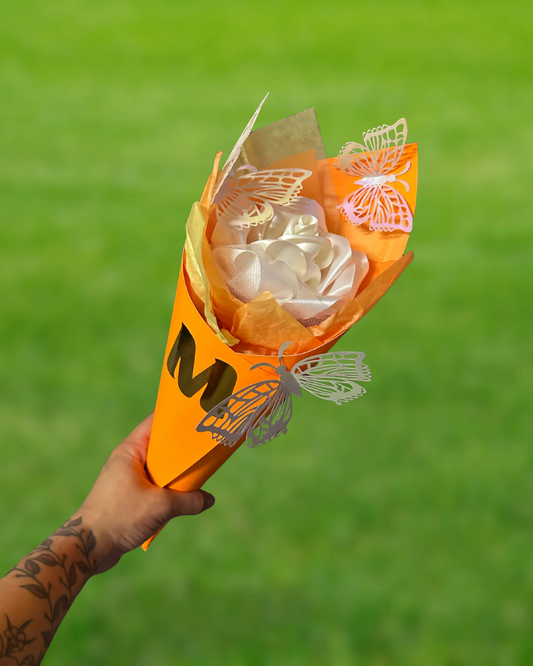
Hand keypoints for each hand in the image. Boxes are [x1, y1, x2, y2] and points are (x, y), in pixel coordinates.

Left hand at [76, 414, 214, 572]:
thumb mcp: (160, 506)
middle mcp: (127, 460)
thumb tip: (209, 500)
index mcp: (130, 451)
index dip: (175, 417)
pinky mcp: (128, 496)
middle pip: (160, 446)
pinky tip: (182, 496)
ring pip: (158, 468)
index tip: (196, 416)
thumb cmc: (119, 517)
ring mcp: (127, 478)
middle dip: (181, 447)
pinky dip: (167, 488)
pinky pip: (153, 485)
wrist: (89, 546)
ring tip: (198, 473)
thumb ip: (189, 501)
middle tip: (204, 445)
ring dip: (175, 473)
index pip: (155, 423)